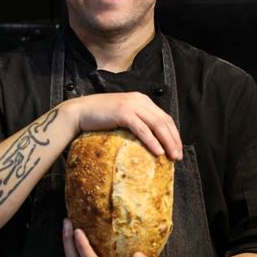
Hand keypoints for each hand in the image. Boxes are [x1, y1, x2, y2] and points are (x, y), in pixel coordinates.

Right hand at [63, 92, 181, 159]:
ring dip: (167, 142)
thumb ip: (136, 120)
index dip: (173, 133)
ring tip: (172, 156)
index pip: (164, 117)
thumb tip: (148, 138)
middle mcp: (139, 100)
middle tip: (177, 156)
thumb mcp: (122, 115)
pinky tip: (158, 152)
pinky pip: (142, 129)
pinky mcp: (123, 113)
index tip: (177, 148)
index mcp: (141, 100)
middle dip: (174, 139)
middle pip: (164, 121)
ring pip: (156, 125)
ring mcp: (131, 105)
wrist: (79, 112)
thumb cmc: (98, 117)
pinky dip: (152, 141)